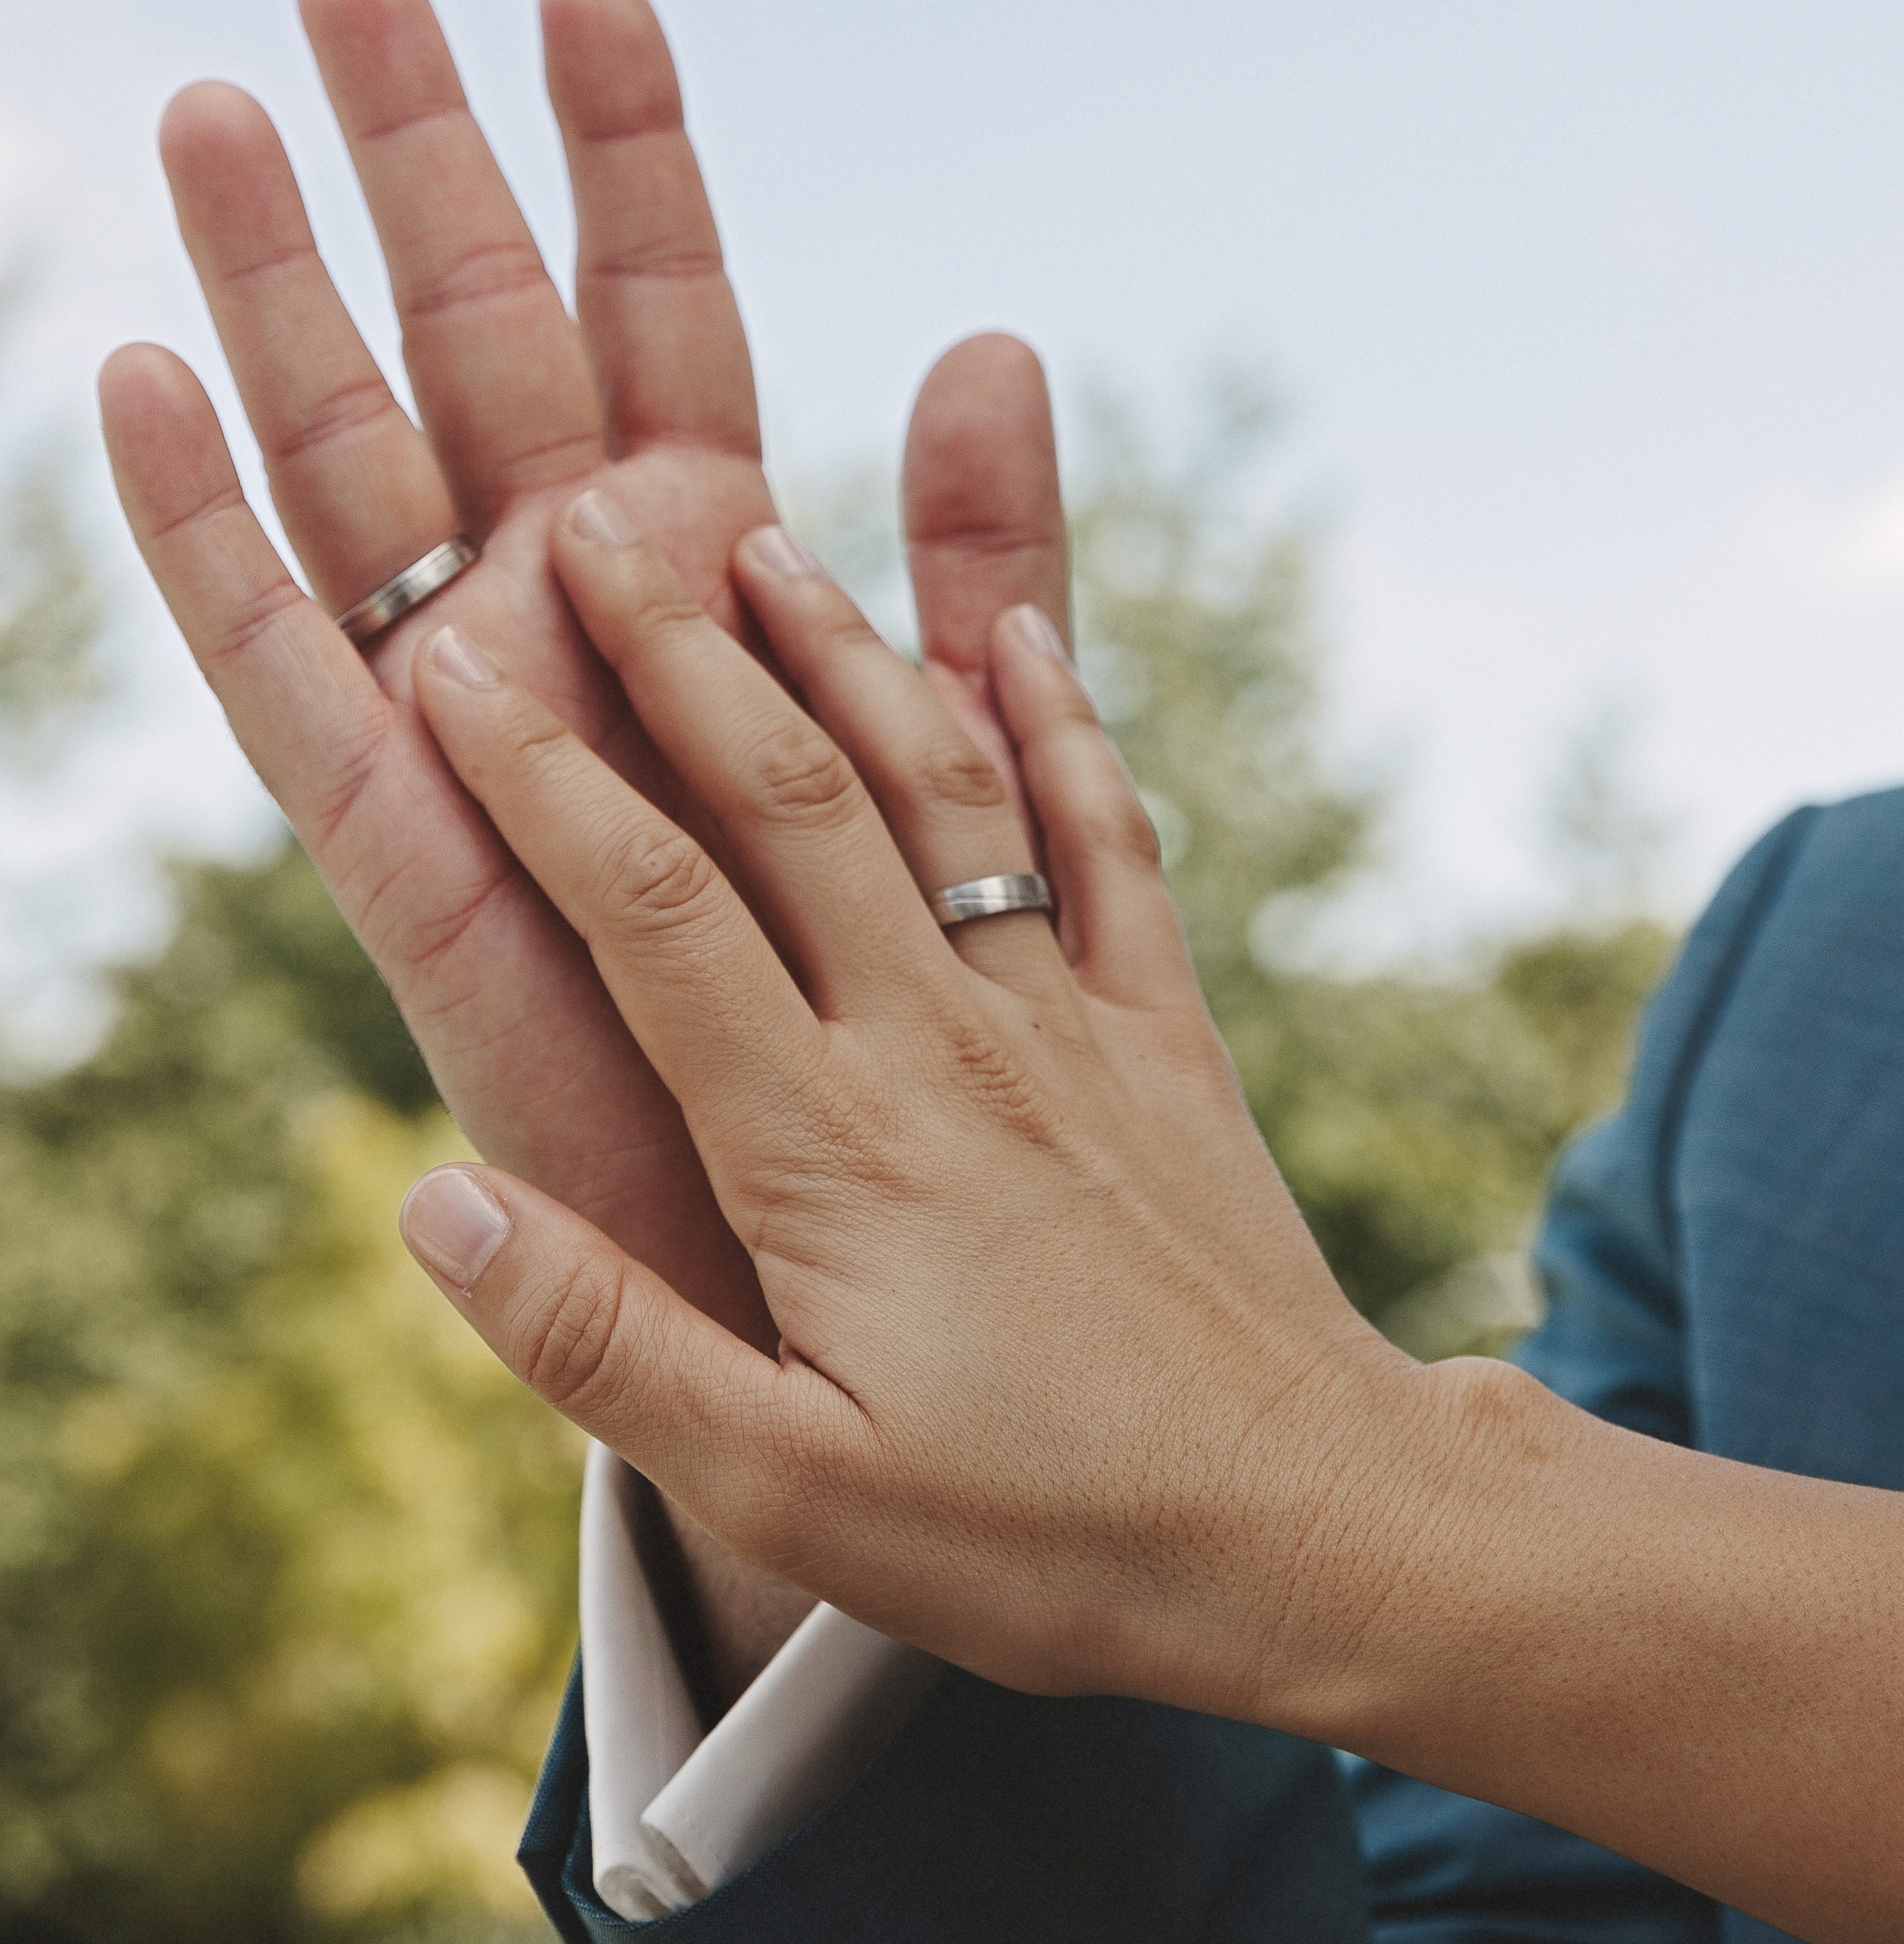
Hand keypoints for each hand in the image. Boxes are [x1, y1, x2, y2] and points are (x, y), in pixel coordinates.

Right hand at [99, 0, 1068, 1351]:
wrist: (905, 1284)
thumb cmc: (920, 1022)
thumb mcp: (972, 760)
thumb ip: (977, 561)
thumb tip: (991, 326)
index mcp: (720, 595)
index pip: (672, 330)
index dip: (630, 162)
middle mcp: (584, 638)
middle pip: (486, 354)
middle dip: (425, 165)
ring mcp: (483, 738)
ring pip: (366, 479)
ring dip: (287, 297)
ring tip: (214, 102)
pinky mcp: (417, 877)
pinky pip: (301, 692)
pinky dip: (222, 548)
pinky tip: (150, 384)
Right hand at [390, 495, 1417, 1710]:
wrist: (1314, 1525)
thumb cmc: (1042, 1534)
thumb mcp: (790, 1489)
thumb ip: (601, 1344)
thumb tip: (432, 1202)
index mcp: (826, 1145)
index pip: (653, 915)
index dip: (543, 781)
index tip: (456, 669)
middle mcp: (943, 1040)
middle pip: (789, 800)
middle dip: (679, 651)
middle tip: (592, 526)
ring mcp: (1069, 1021)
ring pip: (942, 788)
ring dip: (846, 650)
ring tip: (766, 539)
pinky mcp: (1167, 1033)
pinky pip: (1112, 845)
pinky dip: (1065, 728)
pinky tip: (1023, 632)